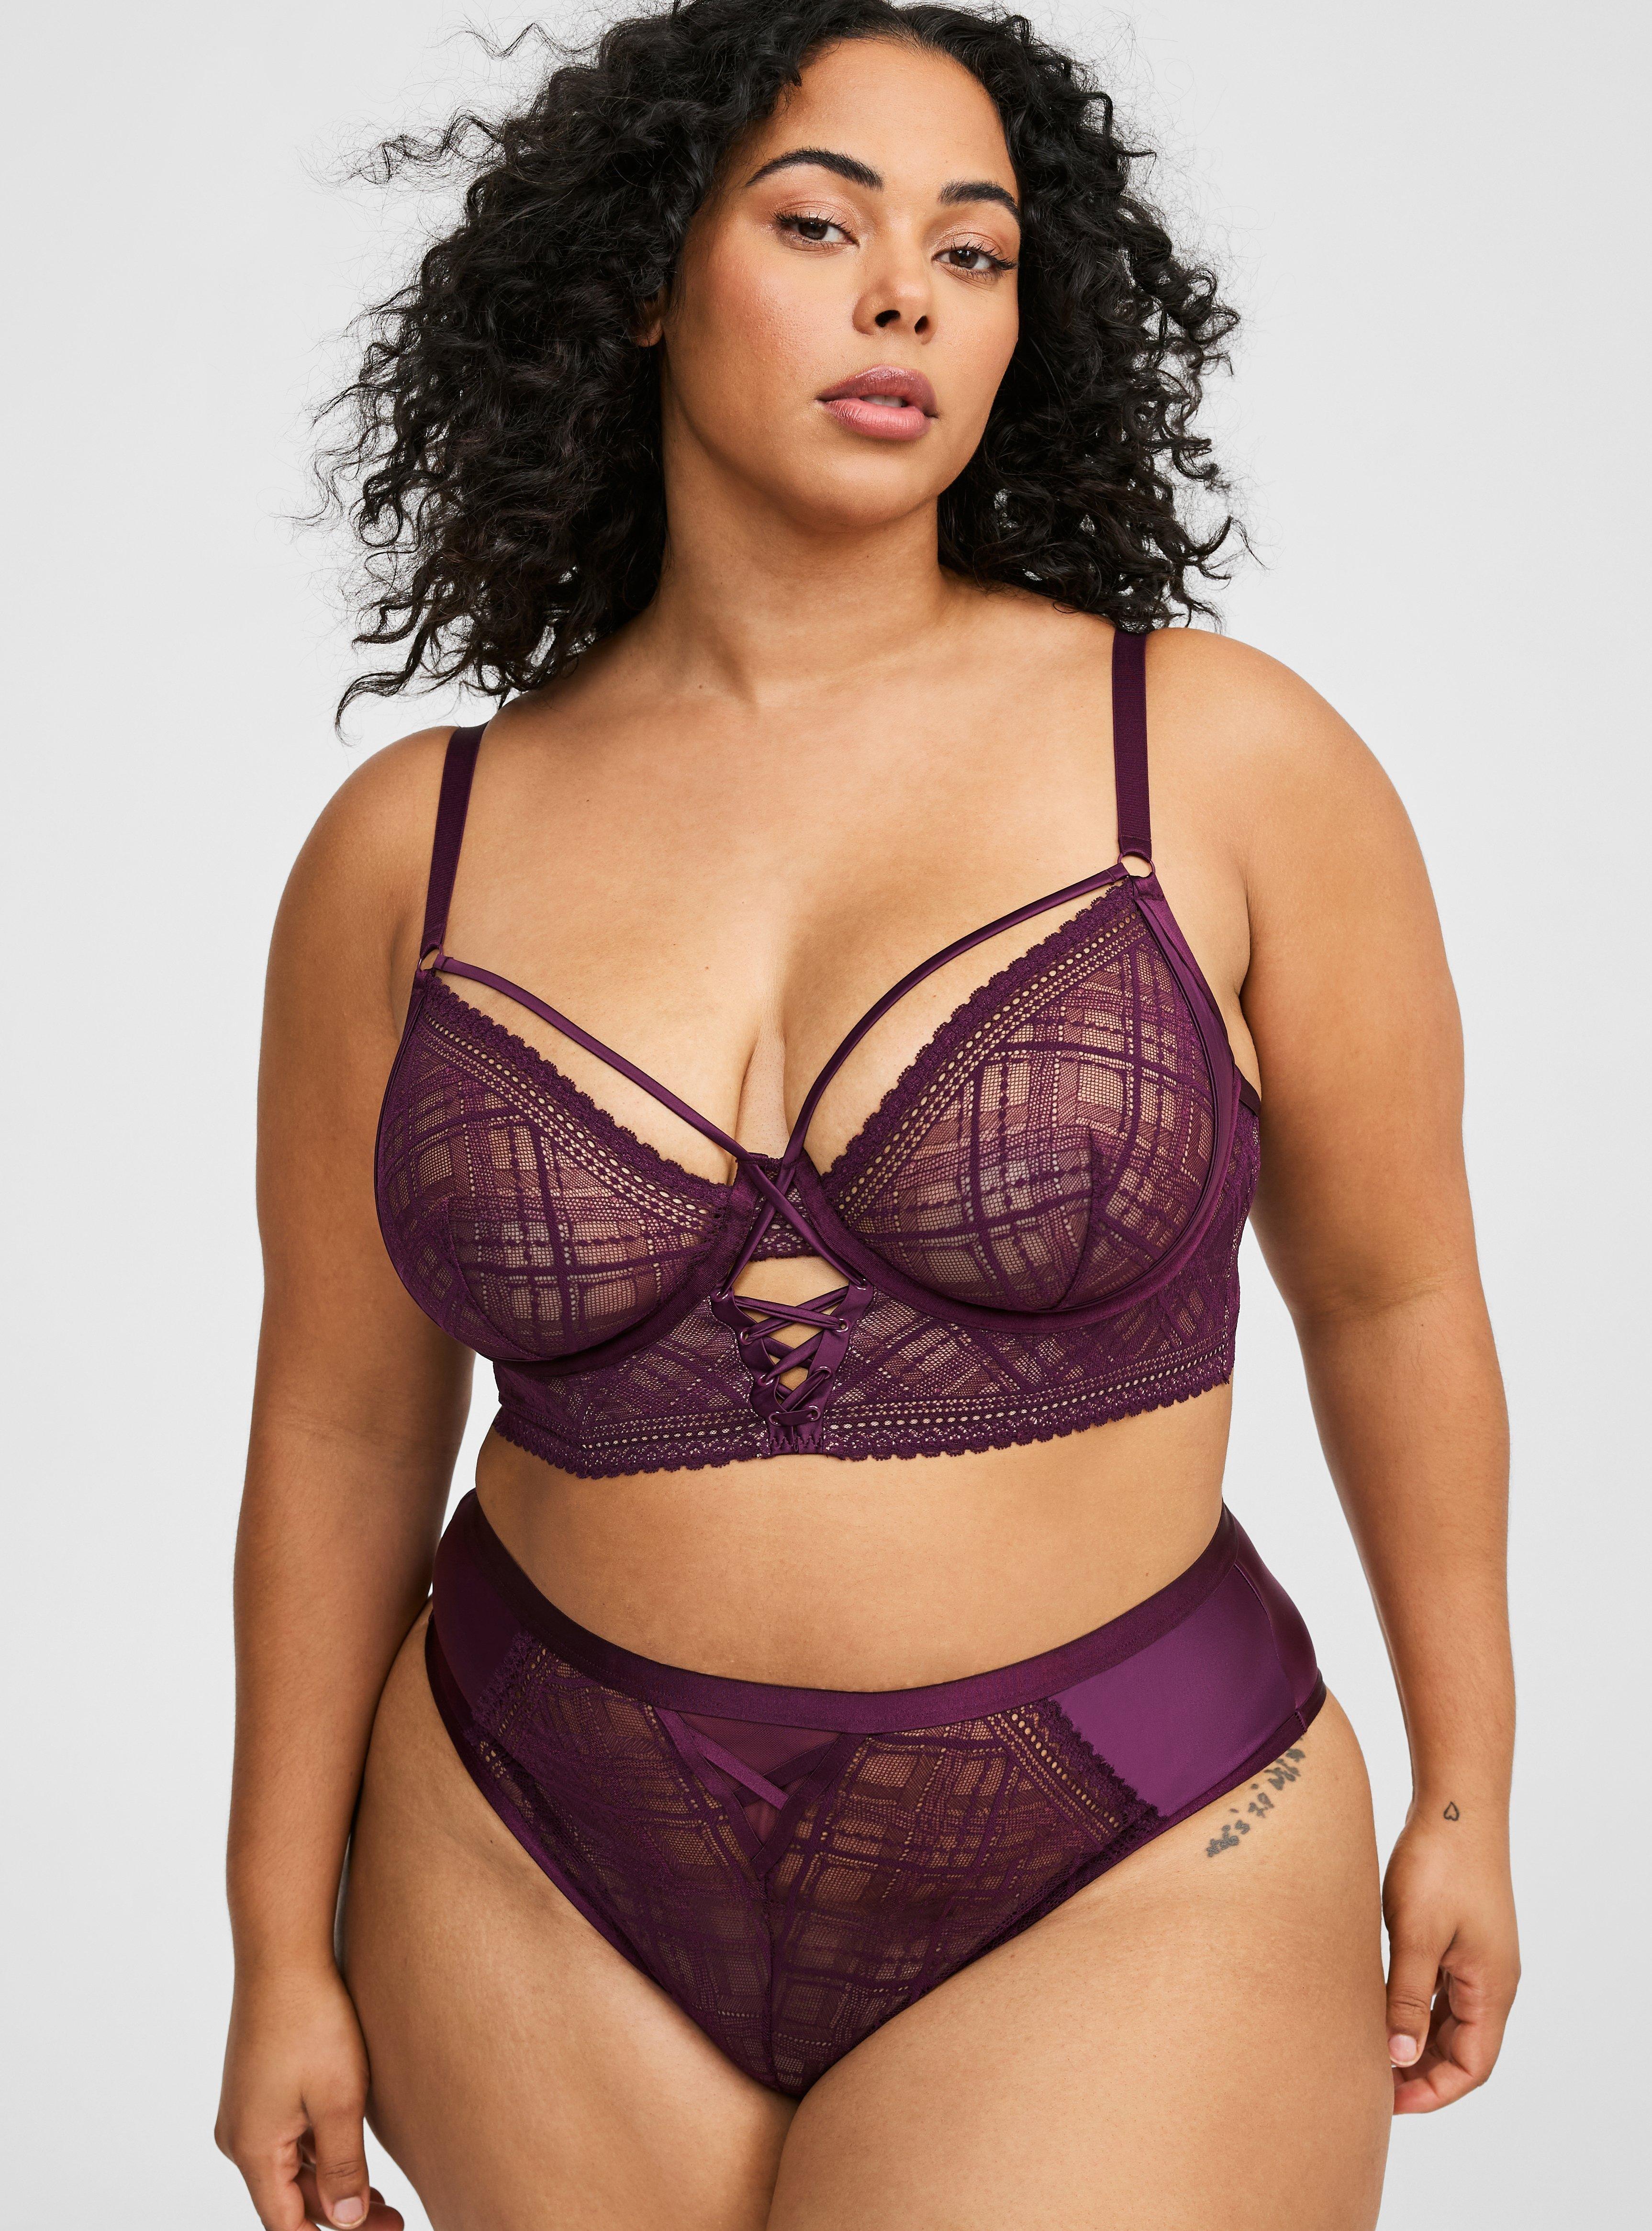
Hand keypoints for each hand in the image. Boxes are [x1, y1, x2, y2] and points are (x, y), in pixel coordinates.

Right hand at [216, 1959, 404, 2228]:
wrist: (283, 1954)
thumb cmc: (313, 2021)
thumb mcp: (339, 2100)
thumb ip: (343, 2166)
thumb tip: (350, 2223)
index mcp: (253, 2148)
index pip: (285, 2223)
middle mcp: (240, 2136)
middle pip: (289, 2199)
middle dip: (341, 2215)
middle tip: (395, 2222)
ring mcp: (246, 2111)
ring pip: (290, 2169)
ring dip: (332, 2186)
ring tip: (385, 2202)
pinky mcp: (258, 2089)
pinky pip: (287, 2139)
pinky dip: (320, 2155)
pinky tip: (353, 2156)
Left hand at [1381, 1803, 1518, 2112]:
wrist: (1454, 1805)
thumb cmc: (1439, 1864)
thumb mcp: (1417, 1936)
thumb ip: (1408, 1999)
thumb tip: (1398, 2059)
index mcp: (1491, 1988)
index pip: (1472, 2066)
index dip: (1433, 2091)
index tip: (1387, 2101)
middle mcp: (1491, 1980)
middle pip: (1463, 2050)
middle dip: (1422, 2073)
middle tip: (1371, 2084)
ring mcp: (1477, 1959)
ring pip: (1450, 2021)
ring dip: (1417, 2041)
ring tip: (1370, 2053)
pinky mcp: (1458, 1938)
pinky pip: (1441, 1990)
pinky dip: (1415, 2008)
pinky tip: (1380, 2008)